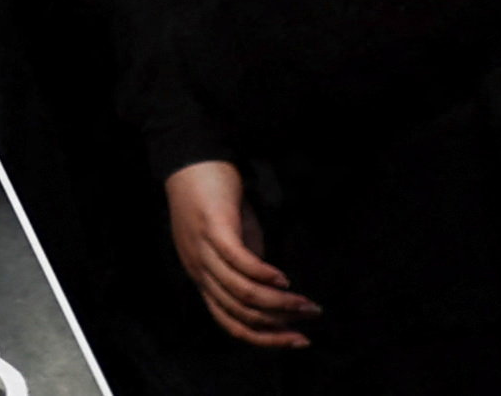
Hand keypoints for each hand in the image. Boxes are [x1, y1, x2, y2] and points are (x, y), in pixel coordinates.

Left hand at [164, 160, 315, 349]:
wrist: (191, 159)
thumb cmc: (215, 200)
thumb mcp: (232, 243)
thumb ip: (247, 269)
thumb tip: (275, 291)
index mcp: (200, 276)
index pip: (230, 322)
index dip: (265, 338)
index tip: (297, 340)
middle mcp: (197, 268)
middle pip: (238, 314)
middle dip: (278, 326)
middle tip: (309, 324)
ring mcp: (202, 249)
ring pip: (241, 292)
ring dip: (279, 303)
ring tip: (305, 304)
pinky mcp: (212, 228)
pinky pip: (238, 261)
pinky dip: (263, 275)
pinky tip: (284, 279)